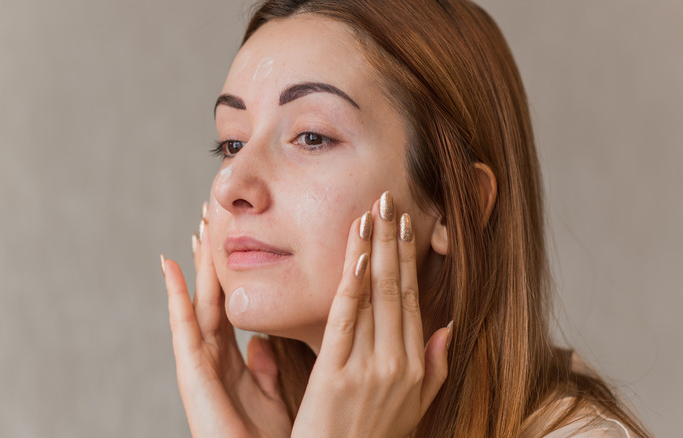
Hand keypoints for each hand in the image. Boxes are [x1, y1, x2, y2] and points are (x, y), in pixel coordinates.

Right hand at [162, 206, 290, 437]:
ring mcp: (198, 362)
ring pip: (198, 300)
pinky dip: (174, 294)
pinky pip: (182, 325)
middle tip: (212, 215)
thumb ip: (266, 368)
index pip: (231, 303)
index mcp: (232, 359)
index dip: (231, 271)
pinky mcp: (191, 373)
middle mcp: (212, 355)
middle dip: (212, 257)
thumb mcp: (272, 396)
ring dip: (197, 264)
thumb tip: (261, 342)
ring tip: (198, 227)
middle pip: (213, 294)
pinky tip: (169, 265)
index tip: (233, 236)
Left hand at [291, 192, 450, 437]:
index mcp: (415, 365)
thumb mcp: (416, 407)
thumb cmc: (374, 437)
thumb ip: (435, 367)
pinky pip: (346, 321)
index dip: (407, 257)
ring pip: (373, 296)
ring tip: (372, 211)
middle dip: (391, 240)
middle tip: (388, 199)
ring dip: (371, 249)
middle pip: (395, 288)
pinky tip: (355, 255)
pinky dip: (352, 285)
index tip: (404, 223)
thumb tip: (449, 326)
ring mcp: (368, 368)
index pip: (411, 298)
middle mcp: (397, 362)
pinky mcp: (335, 374)